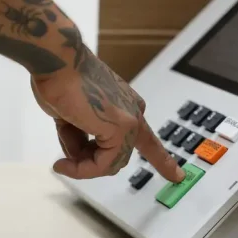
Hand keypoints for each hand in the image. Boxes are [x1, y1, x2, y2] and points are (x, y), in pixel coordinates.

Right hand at [31, 47, 185, 182]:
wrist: (58, 62)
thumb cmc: (60, 80)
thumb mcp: (72, 115)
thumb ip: (81, 135)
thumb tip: (76, 156)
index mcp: (124, 105)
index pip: (147, 139)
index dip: (162, 159)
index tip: (178, 176)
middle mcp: (133, 112)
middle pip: (117, 156)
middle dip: (88, 164)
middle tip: (65, 164)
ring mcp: (130, 120)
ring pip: (108, 163)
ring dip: (81, 166)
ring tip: (61, 158)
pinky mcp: (122, 128)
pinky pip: (102, 164)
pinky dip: (81, 169)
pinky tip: (64, 164)